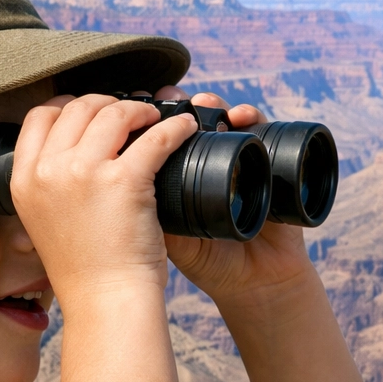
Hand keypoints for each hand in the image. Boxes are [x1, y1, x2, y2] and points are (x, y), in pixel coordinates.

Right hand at [12, 94, 198, 294]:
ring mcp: (83, 172)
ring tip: (156, 117)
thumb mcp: (44, 219)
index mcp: (23, 179)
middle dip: (108, 103)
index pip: (40, 116)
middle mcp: (48, 170)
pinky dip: (175, 127)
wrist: (105, 300)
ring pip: (115, 113)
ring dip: (140, 109)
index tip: (92, 112)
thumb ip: (49, 182)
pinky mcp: (124, 180)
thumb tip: (70, 150)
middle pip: (78, 107)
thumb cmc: (84, 266)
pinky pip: (155, 136)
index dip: (69, 105)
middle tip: (130, 113)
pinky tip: (186, 128)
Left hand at [154, 89, 320, 309]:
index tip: (139, 106)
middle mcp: (209, 163)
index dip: (152, 118)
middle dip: (181, 104)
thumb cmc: (211, 264)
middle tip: (170, 97)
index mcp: (181, 177)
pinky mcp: (269, 163)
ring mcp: (239, 160)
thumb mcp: (171, 239)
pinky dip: (252, 117)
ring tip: (205, 103)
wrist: (256, 283)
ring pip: (224, 118)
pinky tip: (242, 115)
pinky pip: (261, 131)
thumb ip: (146, 213)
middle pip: (192, 119)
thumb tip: (113, 183)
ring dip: (214, 104)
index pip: (165, 136)